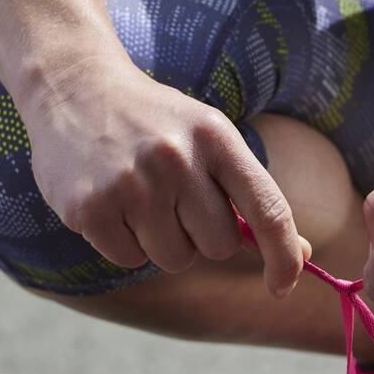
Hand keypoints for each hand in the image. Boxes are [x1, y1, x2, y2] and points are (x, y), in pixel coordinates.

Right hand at [20, 56, 309, 291]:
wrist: (75, 88)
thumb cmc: (155, 123)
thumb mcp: (208, 138)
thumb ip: (249, 193)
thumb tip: (298, 253)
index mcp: (216, 136)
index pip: (268, 209)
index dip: (283, 256)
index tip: (284, 285)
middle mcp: (176, 158)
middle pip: (218, 246)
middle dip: (201, 235)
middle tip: (174, 198)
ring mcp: (131, 184)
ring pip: (174, 259)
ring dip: (162, 241)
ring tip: (140, 196)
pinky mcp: (90, 208)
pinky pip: (130, 260)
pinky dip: (125, 242)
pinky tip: (111, 201)